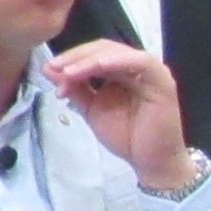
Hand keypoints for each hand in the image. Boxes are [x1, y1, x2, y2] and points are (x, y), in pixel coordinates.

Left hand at [45, 40, 195, 193]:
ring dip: (89, 60)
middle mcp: (136, 66)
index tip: (48, 70)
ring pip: (117, 52)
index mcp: (121, 70)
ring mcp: (150, 71)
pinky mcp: (161, 80)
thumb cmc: (125, 136)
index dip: (70, 58)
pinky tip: (97, 66)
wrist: (150, 161)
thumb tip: (49, 70)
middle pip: (103, 48)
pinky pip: (140, 63)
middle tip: (53, 67)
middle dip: (75, 57)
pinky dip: (116, 61)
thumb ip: (74, 89)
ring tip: (68, 72)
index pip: (93, 53)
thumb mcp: (92, 109)